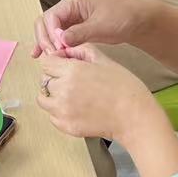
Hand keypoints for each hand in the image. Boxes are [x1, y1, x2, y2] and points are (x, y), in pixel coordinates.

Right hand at [34, 0, 144, 56]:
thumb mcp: (102, 25)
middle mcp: (70, 7)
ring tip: (42, 58)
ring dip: (45, 42)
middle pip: (46, 22)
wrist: (139, 20)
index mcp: (74, 0)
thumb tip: (61, 40)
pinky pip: (59, 37)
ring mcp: (72, 18)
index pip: (52, 16)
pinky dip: (53, 45)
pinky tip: (44, 55)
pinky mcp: (77, 29)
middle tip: (50, 56)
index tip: (57, 49)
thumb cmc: (123, 16)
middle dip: (44, 38)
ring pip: (50, 30)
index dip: (51, 33)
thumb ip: (80, 32)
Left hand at [34, 48, 150, 142]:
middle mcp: (63, 91)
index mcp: (72, 71)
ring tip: (71, 96)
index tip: (64, 65)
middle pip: (44, 81)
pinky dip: (59, 112)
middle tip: (72, 81)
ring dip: (53, 96)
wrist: (134, 116)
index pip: (46, 63)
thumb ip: (81, 50)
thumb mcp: (104, 60)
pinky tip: (76, 108)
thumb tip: (65, 49)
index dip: (55, 62)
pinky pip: (52, 117)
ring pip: (43, 100)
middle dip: (55, 78)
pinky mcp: (66, 126)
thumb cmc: (123, 87)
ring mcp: (63, 111)